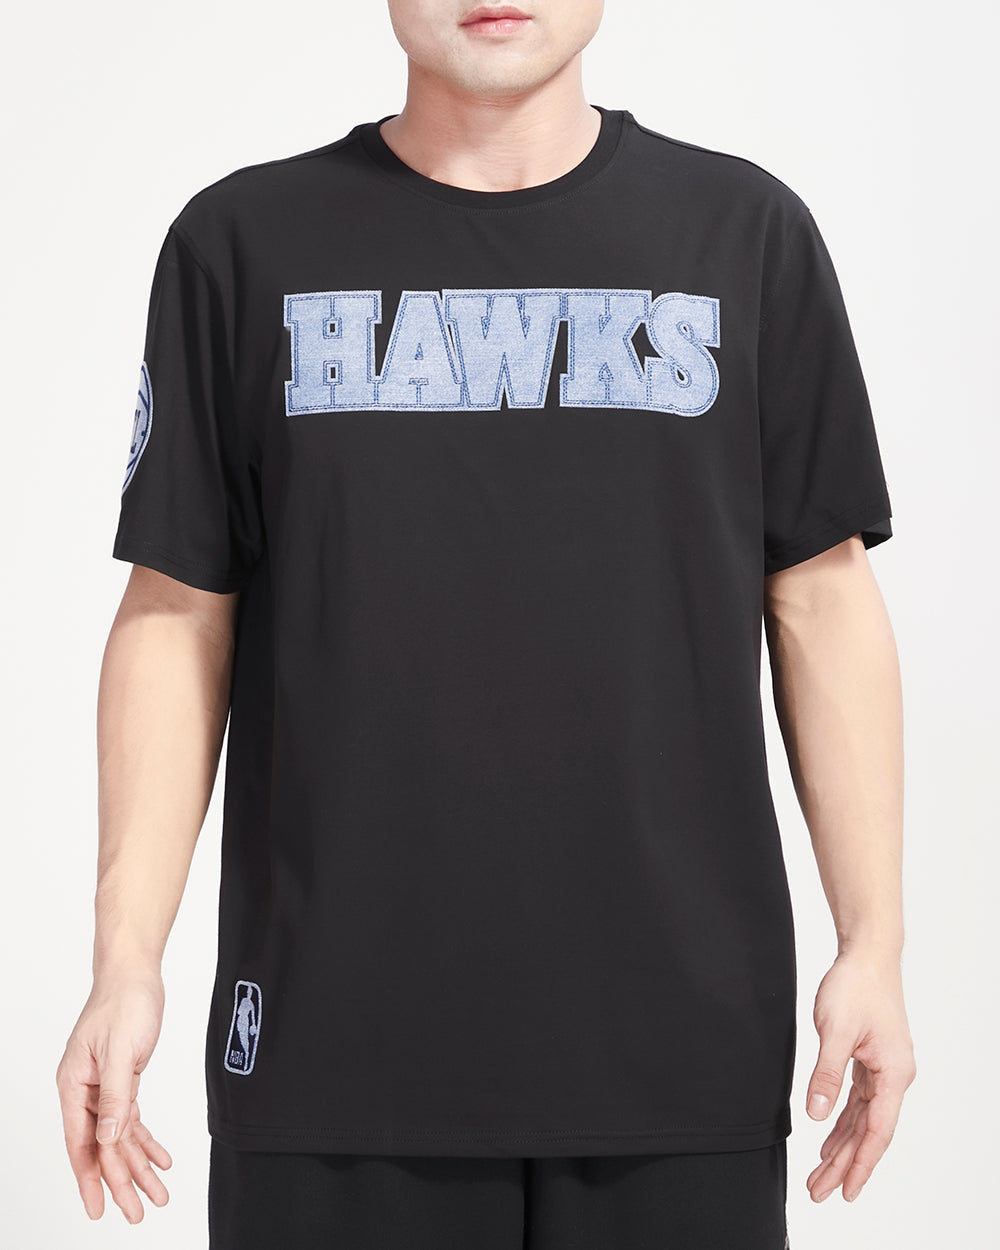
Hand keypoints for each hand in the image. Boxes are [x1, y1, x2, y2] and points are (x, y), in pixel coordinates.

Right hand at [55, 968, 172, 1222]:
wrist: (134, 973)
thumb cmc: (124, 1003)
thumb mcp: (121, 1050)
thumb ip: (116, 1096)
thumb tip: (107, 1138)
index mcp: (74, 1086)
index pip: (81, 1143)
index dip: (90, 1179)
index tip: (99, 1209)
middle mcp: (85, 1092)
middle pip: (102, 1147)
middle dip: (121, 1181)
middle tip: (139, 1212)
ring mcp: (103, 1088)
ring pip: (119, 1137)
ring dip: (138, 1165)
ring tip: (159, 1194)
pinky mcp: (123, 1080)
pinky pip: (131, 1119)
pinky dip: (146, 1139)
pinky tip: (160, 1159)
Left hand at [804, 947, 916, 1204]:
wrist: (868, 954)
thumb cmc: (856, 986)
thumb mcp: (836, 1030)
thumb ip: (827, 1074)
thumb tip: (818, 1114)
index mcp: (893, 1074)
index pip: (877, 1132)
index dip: (861, 1165)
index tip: (846, 1192)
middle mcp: (894, 1077)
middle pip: (869, 1132)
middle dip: (844, 1164)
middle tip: (819, 1191)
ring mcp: (883, 1069)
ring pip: (862, 1119)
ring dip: (842, 1146)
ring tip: (820, 1174)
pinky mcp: (871, 1059)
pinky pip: (858, 1101)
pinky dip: (843, 1121)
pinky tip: (829, 1137)